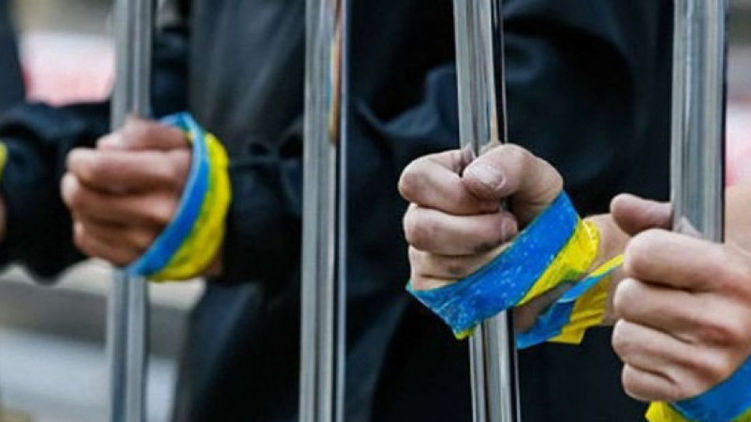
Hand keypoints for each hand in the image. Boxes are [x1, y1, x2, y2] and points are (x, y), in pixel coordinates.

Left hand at [62, 116, 190, 266]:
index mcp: (167, 176)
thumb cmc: (202, 179)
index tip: (84, 157)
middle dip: (74, 181)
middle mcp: (156, 212)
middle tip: (84, 176)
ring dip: (82, 204)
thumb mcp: (184, 142)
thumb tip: (105, 145)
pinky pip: (89, 243)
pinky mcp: (138, 261)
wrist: (229, 226)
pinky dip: (89, 227)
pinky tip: (106, 218)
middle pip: (82, 198)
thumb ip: (144, 133)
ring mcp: (146, 241)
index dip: (80, 159)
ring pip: (83, 220)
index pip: (96, 169)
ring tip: (100, 196)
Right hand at [399, 144, 562, 292]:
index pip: (415, 179)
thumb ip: (511, 163)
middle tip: (508, 228)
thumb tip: (476, 178)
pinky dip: (484, 285)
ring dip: (487, 258)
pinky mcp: (432, 290)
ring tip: (509, 250)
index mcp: (440, 178)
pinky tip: (498, 274)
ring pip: (439, 262)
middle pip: (420, 227)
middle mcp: (423, 216)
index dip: (452, 192)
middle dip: (474, 231)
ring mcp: (424, 255)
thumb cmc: (537, 213)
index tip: (491, 201)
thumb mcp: (537, 178)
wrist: (553, 260)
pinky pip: (449, 292)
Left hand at [611, 194, 750, 401]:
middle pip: (626, 299)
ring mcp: (711, 363)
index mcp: (729, 274)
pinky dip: (642, 365)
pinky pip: (631, 378)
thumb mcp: (708, 228)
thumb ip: (657, 217)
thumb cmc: (731, 264)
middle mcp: (724, 323)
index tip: (663, 257)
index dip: (644, 252)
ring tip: (668, 320)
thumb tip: (620, 205)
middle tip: (666, 293)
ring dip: (636, 329)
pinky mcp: (693, 389)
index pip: (641, 255)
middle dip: (637, 291)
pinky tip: (668, 348)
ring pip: (623, 339)